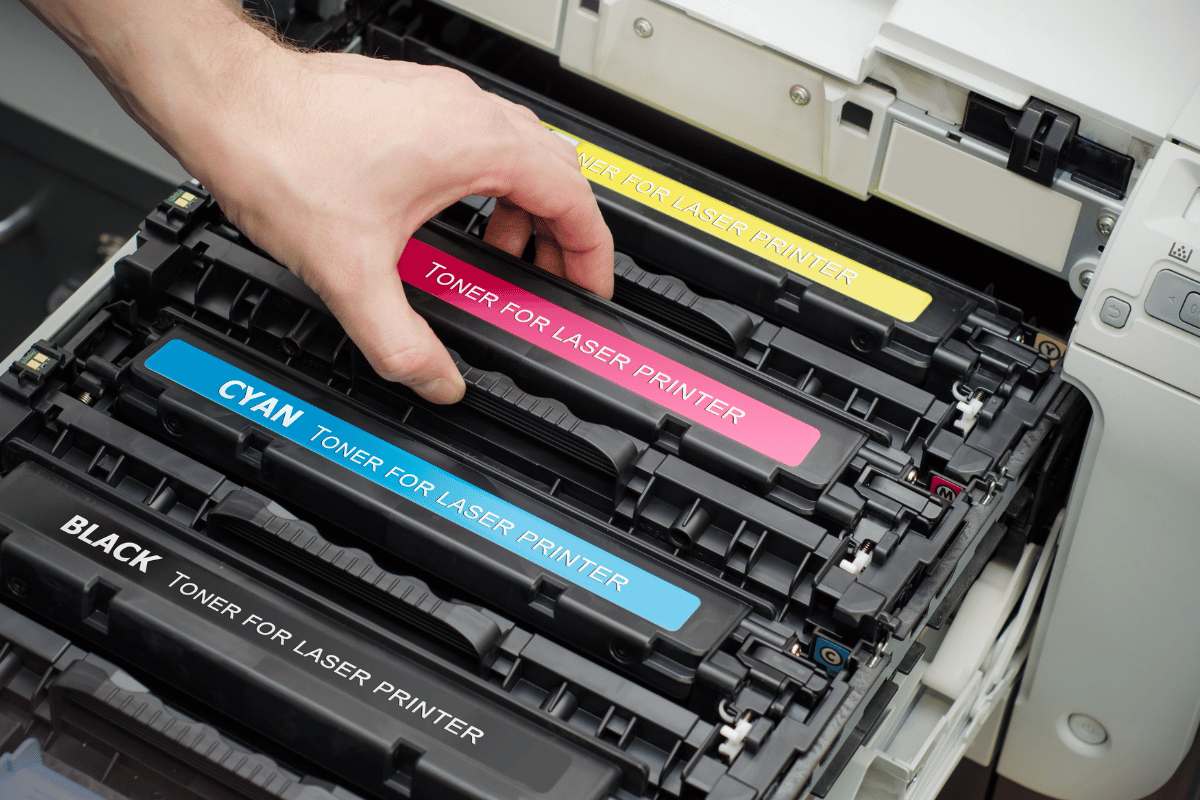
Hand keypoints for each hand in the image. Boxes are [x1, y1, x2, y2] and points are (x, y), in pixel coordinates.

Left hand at [183, 47, 612, 403]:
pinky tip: (450, 219)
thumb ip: (401, 342)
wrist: (227, 102)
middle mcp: (468, 111)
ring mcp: (442, 99)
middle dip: (560, 234)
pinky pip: (478, 139)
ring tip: (500, 254)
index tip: (587, 288)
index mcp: (478, 145)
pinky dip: (486, 184)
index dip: (592, 254)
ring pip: (519, 150)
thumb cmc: (282, 153)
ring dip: (522, 207)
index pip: (574, 199)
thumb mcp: (351, 272)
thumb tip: (435, 381)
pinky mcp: (414, 100)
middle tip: (548, 279)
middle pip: (557, 171)